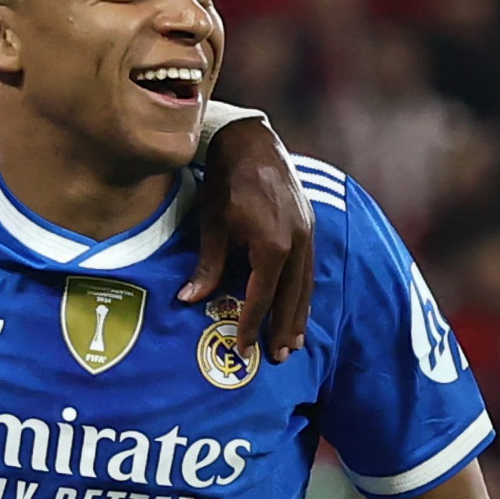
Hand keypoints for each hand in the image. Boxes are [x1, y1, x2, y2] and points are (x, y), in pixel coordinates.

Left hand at [178, 110, 313, 358]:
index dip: (252, 324)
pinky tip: (299, 305)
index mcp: (273, 246)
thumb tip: (189, 300)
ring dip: (299, 314)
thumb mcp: (212, 225)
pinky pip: (309, 267)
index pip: (263, 296)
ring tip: (294, 342)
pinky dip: (303, 290)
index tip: (243, 347)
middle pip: (291, 297)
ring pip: (305, 284)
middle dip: (284, 328)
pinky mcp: (310, 224)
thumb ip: (208, 266)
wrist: (250, 140)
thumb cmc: (226, 181)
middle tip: (279, 357)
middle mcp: (297, 243)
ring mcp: (308, 233)